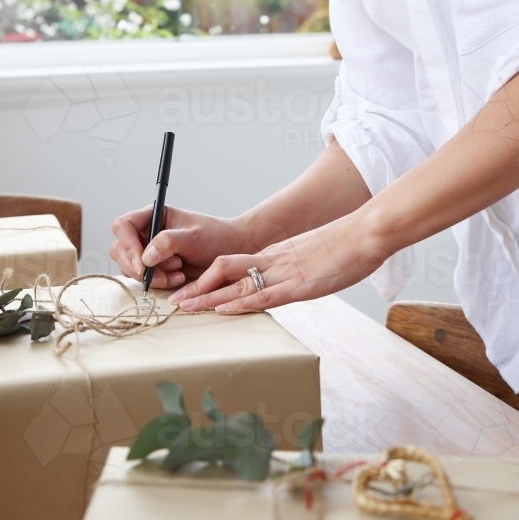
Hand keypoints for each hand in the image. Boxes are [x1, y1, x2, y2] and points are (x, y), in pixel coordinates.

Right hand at [110, 205, 248, 287]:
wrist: (232, 252)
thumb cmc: (217, 236)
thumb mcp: (194, 236)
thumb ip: (168, 242)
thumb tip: (146, 256)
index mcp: (154, 216)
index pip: (124, 226)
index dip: (127, 245)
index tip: (143, 264)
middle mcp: (148, 233)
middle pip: (120, 249)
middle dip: (137, 266)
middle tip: (159, 275)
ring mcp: (150, 252)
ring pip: (130, 267)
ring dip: (151, 276)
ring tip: (177, 272)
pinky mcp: (157, 269)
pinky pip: (145, 279)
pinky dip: (158, 282)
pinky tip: (179, 278)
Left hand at [168, 212, 386, 311]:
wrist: (366, 233)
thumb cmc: (348, 246)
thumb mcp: (316, 258)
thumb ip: (299, 268)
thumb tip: (293, 279)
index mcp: (277, 255)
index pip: (235, 266)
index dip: (210, 279)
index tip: (192, 290)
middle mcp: (274, 261)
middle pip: (224, 271)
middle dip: (198, 287)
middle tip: (176, 301)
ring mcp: (284, 272)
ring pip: (236, 283)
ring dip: (208, 297)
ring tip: (185, 307)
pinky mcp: (299, 285)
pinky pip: (262, 294)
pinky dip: (239, 304)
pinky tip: (221, 309)